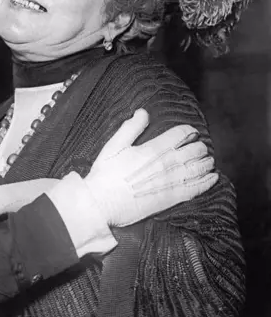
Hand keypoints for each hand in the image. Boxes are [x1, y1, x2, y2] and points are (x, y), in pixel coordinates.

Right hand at [85, 108, 217, 226]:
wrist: (102, 205)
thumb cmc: (104, 175)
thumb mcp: (113, 146)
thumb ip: (131, 127)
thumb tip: (143, 112)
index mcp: (154, 149)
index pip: (182, 133)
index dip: (189, 130)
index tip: (191, 132)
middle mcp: (167, 163)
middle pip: (195, 149)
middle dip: (199, 145)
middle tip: (199, 146)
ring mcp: (172, 181)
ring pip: (200, 167)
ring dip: (206, 161)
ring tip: (207, 160)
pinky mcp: (173, 198)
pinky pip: (198, 188)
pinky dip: (209, 181)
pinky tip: (213, 177)